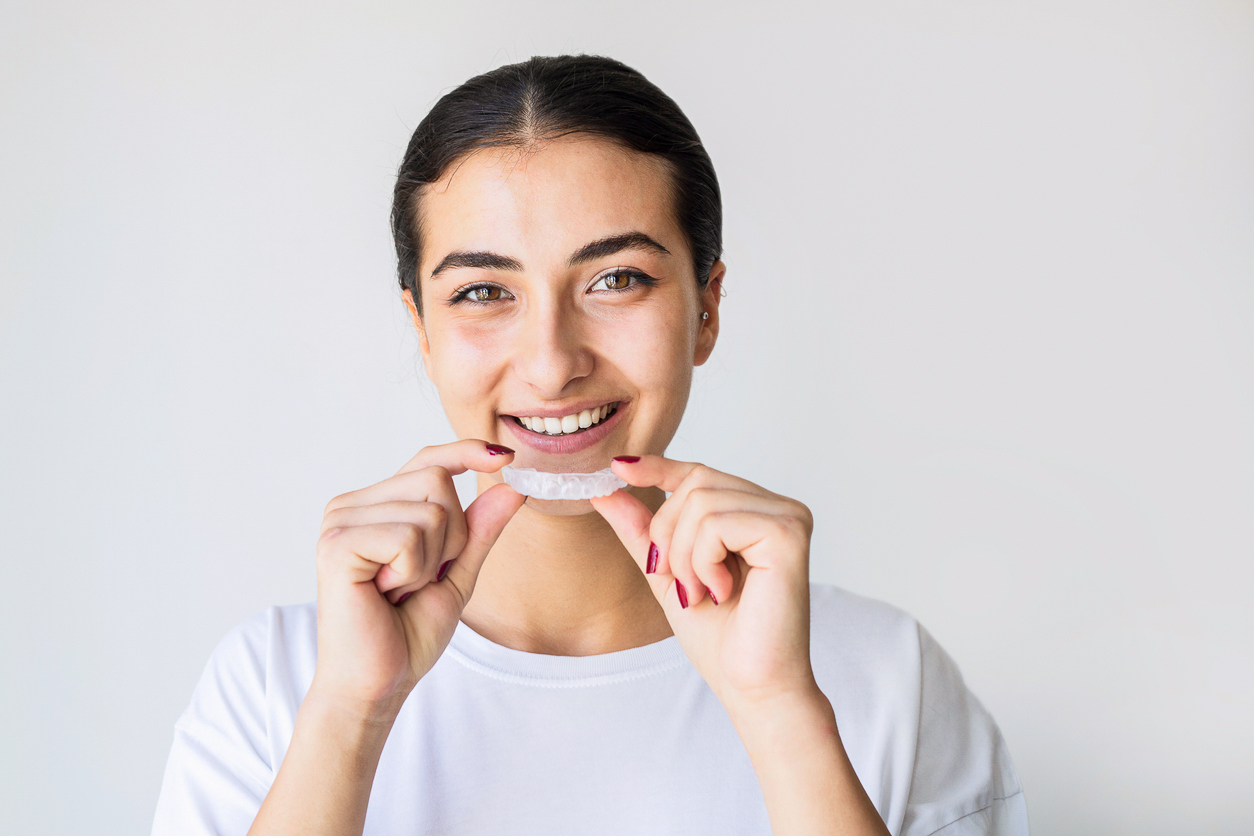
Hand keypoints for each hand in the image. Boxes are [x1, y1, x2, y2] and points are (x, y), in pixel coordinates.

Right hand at [311, 440, 524, 716]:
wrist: (376, 684)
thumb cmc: (406, 634)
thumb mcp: (457, 575)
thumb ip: (479, 531)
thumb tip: (512, 487)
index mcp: (375, 506)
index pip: (427, 460)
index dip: (465, 452)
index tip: (505, 456)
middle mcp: (352, 504)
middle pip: (437, 479)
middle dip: (452, 537)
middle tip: (418, 579)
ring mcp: (340, 520)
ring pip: (431, 510)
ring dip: (432, 561)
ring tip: (399, 590)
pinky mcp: (337, 542)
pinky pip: (410, 536)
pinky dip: (413, 571)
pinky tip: (386, 593)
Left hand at [591, 456, 817, 711]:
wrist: (752, 687)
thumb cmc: (721, 639)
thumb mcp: (669, 575)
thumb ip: (643, 532)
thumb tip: (606, 490)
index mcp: (755, 514)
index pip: (700, 474)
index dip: (659, 468)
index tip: (618, 468)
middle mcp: (778, 508)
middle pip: (696, 482)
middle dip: (669, 534)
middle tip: (682, 583)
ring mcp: (788, 517)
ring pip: (701, 501)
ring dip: (685, 555)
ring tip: (704, 592)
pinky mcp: (788, 533)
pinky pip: (718, 522)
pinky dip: (703, 560)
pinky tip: (722, 591)